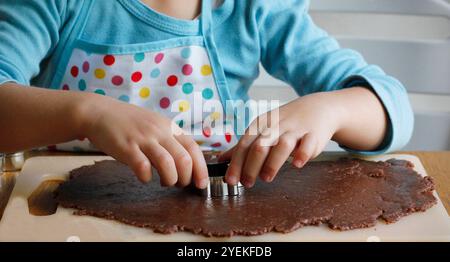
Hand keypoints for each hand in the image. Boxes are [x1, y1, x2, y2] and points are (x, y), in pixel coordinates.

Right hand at [79, 94, 208, 187]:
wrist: (100, 112)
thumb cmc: (130, 123)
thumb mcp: (155, 126)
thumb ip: (170, 141)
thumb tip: (187, 164)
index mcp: (169, 127)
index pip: (193, 148)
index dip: (201, 168)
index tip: (201, 184)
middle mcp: (159, 131)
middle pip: (184, 159)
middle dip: (186, 178)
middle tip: (179, 184)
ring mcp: (143, 139)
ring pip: (167, 164)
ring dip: (170, 179)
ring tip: (165, 182)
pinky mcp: (126, 147)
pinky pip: (143, 167)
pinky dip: (147, 177)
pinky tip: (144, 177)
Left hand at [219, 92, 342, 187]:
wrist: (318, 108)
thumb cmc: (286, 122)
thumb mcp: (263, 129)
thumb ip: (244, 146)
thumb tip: (221, 160)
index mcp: (261, 124)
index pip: (244, 144)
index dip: (236, 163)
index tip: (230, 180)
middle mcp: (277, 126)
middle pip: (260, 145)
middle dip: (251, 166)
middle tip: (247, 183)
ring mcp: (296, 130)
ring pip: (282, 145)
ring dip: (273, 162)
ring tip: (266, 178)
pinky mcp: (314, 135)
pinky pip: (308, 144)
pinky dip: (302, 154)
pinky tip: (296, 164)